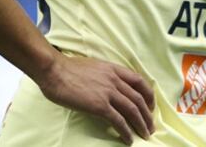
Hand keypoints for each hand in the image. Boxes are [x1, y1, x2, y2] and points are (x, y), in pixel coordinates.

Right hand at [36, 53, 155, 144]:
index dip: (148, 95)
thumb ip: (105, 75)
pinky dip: (126, 131)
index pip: (139, 81)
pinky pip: (118, 120)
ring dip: (141, 124)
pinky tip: (128, 139)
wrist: (54, 71)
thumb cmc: (68, 69)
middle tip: (150, 126)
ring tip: (145, 135)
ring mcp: (108, 92)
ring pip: (132, 110)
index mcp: (113, 69)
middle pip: (138, 98)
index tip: (150, 106)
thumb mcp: (93, 66)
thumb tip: (110, 87)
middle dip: (147, 115)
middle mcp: (114, 80)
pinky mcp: (99, 105)